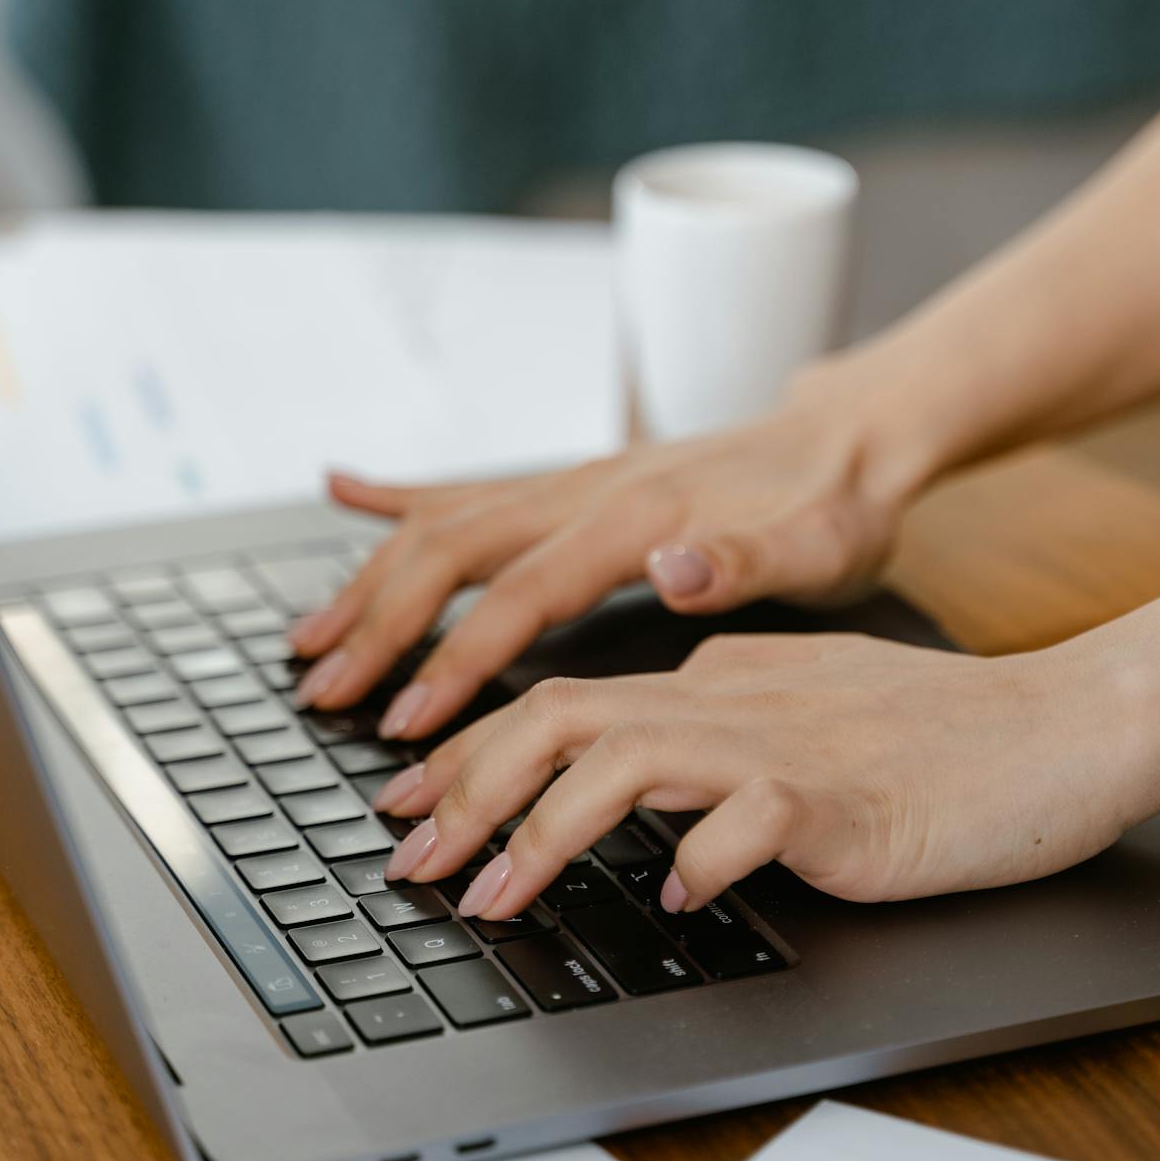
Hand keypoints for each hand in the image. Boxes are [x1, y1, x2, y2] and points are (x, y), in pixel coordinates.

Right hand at [288, 366, 931, 736]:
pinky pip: (472, 487)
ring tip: (308, 637)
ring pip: (443, 524)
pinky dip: (400, 494)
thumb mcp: (820, 549)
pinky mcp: (578, 483)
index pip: (519, 596)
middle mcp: (589, 491)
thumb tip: (674, 567)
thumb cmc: (838, 508)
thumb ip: (746, 563)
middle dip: (378, 625)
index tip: (403, 720)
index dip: (455, 661)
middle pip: (451, 553)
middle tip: (320, 691)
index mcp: (636, 517)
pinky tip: (344, 492)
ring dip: (370, 580)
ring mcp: (576, 482)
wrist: (851, 439)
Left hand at [373, 632, 1159, 918]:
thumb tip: (637, 751)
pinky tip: (676, 899)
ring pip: (622, 759)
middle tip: (407, 860)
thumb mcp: (803, 708)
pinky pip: (741, 826)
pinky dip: (692, 865)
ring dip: (540, 831)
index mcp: (718, 678)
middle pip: (561, 718)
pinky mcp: (840, 800)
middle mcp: (733, 698)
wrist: (1057, 727)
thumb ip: (719, 711)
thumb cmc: (939, 734)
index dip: (465, 753)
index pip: (561, 701)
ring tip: (491, 897)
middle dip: (462, 788)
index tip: (406, 808)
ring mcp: (784, 744)